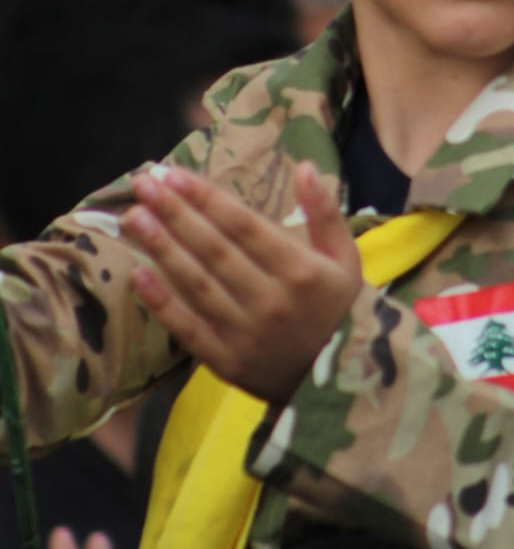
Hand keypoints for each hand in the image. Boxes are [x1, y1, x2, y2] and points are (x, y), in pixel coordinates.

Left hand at [124, 162, 362, 401]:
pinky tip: (138, 274)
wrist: (344, 382)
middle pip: (214, 250)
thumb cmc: (341, 307)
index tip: (173, 174)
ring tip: (133, 218)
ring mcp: (247, 335)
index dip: (206, 198)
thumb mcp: (345, 256)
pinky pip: (189, 329)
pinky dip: (162, 303)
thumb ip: (325, 211)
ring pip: (197, 284)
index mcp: (301, 270)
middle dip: (175, 213)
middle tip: (143, 184)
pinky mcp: (228, 363)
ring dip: (162, 249)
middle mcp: (271, 301)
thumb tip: (305, 166)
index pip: (243, 226)